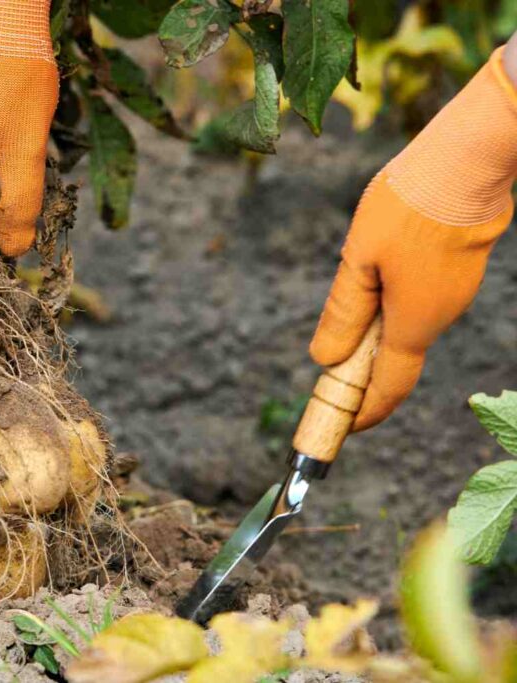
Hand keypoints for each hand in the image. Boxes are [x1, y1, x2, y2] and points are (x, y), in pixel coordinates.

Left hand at [311, 46, 516, 430]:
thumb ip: (344, 313)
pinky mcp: (458, 269)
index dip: (363, 412)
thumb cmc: (410, 206)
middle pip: (397, 362)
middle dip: (365, 382)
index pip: (387, 387)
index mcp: (413, 323)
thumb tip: (325, 359)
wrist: (470, 159)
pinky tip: (373, 291)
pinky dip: (391, 313)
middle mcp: (439, 315)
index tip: (342, 429)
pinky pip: (419, 305)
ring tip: (342, 343)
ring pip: (407, 330)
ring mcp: (454, 292)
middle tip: (331, 392)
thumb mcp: (360, 260)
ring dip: (375, 342)